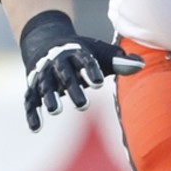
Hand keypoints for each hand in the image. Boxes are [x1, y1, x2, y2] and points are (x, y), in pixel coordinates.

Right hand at [19, 10, 144, 132]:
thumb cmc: (81, 52)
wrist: (48, 42)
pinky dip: (31, 113)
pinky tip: (36, 128)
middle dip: (73, 89)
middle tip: (84, 105)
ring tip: (56, 110)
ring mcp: (43, 74)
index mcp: (76, 51)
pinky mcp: (32, 86)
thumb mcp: (99, 53)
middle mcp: (57, 62)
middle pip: (66, 76)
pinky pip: (29, 100)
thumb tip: (141, 65)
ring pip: (45, 86)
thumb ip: (119, 60)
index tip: (100, 82)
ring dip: (50, 97)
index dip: (92, 70)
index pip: (85, 60)